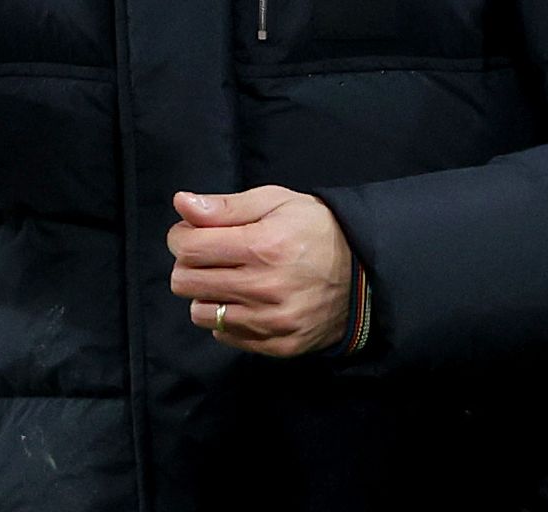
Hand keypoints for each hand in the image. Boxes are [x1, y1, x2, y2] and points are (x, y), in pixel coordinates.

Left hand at [169, 187, 353, 357]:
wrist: (365, 273)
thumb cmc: (315, 229)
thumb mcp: (275, 202)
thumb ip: (225, 207)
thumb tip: (181, 204)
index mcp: (262, 246)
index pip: (187, 248)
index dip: (182, 237)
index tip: (193, 234)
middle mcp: (265, 288)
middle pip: (185, 282)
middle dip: (189, 265)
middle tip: (212, 256)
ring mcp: (273, 322)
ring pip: (200, 313)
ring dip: (206, 294)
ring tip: (229, 280)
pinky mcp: (279, 345)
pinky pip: (225, 335)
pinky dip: (227, 318)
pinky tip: (247, 301)